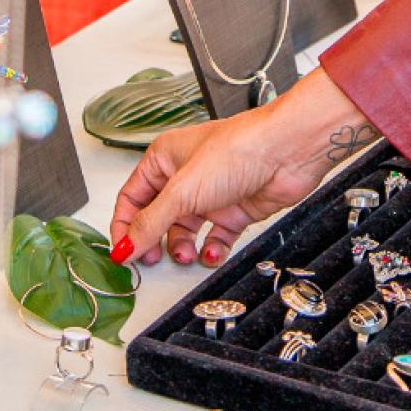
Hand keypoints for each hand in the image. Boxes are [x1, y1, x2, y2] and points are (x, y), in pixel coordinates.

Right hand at [109, 68, 378, 267]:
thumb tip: (125, 246)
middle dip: (152, 240)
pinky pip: (215, 237)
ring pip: (184, 230)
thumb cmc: (239, 149)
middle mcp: (185, 175)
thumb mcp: (183, 191)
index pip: (132, 197)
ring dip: (181, 247)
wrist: (288, 152)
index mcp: (164, 158)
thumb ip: (151, 223)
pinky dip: (211, 250)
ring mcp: (210, 194)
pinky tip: (212, 253)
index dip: (125, 226)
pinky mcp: (234, 209)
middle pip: (156, 217)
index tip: (122, 254)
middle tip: (150, 261)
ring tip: (184, 253)